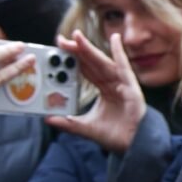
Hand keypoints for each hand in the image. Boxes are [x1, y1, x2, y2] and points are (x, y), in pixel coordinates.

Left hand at [46, 31, 146, 153]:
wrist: (133, 145)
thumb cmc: (116, 135)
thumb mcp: (86, 128)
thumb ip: (68, 123)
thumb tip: (48, 118)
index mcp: (103, 90)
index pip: (85, 71)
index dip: (72, 60)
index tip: (58, 51)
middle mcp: (112, 83)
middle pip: (91, 63)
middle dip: (76, 50)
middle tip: (61, 40)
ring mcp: (121, 83)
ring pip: (102, 62)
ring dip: (90, 49)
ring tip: (76, 37)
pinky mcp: (130, 87)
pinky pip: (123, 67)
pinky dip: (119, 52)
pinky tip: (115, 39)